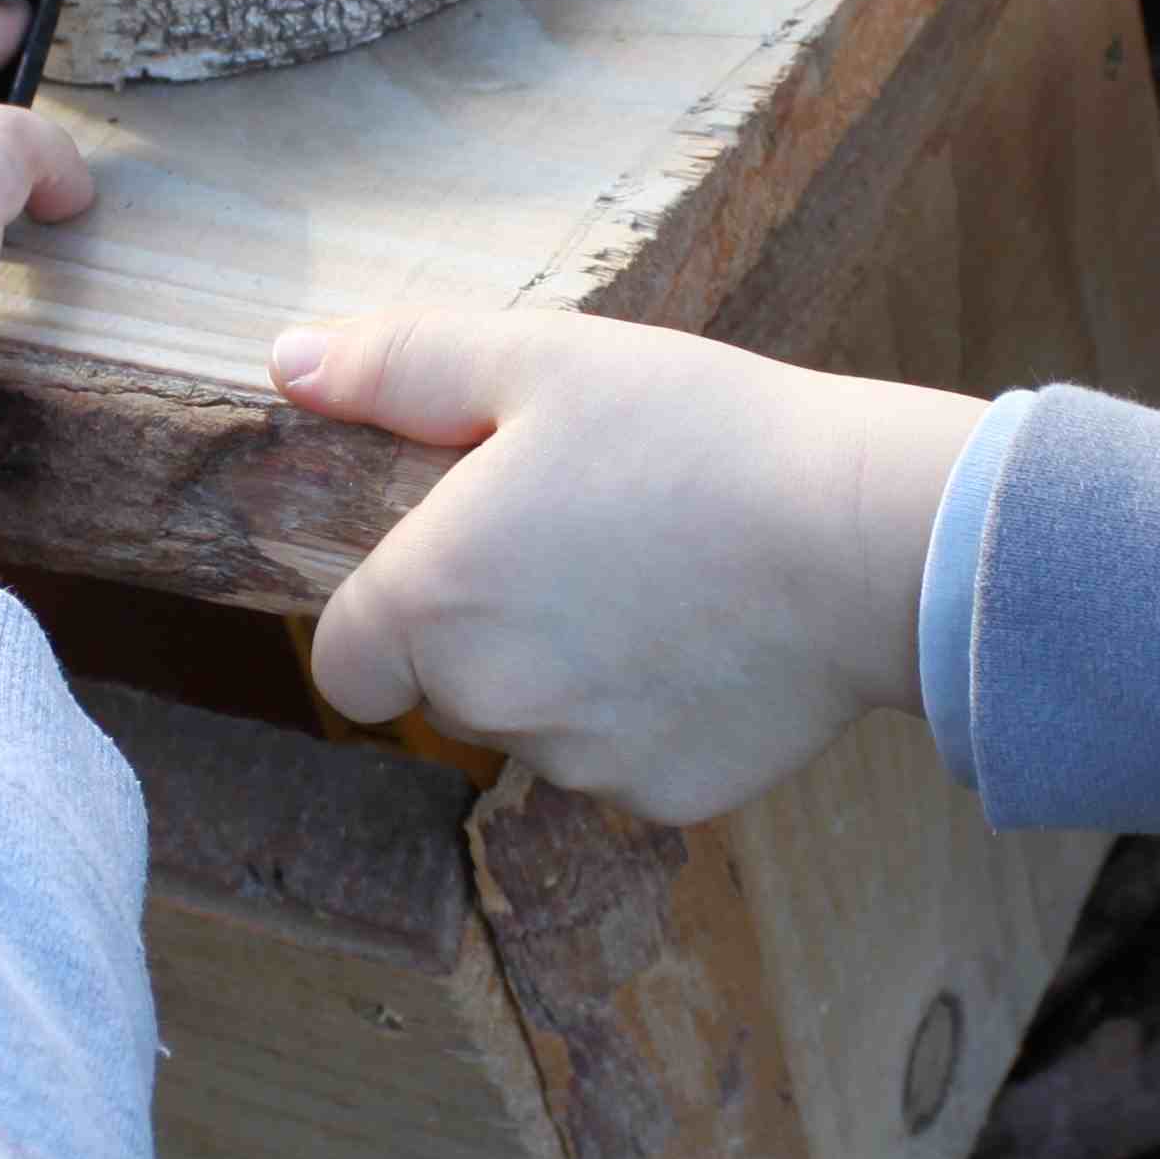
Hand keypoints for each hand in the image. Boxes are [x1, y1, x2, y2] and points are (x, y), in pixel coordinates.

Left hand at [270, 309, 984, 825]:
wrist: (870, 538)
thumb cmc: (702, 434)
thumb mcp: (540, 359)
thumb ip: (399, 365)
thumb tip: (289, 361)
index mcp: (432, 601)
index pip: (344, 664)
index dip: (385, 616)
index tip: (453, 564)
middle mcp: (488, 703)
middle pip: (447, 692)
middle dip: (490, 632)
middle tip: (585, 543)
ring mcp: (580, 763)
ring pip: (540, 730)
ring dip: (572, 676)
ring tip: (663, 582)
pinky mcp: (667, 798)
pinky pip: (629, 761)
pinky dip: (654, 714)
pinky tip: (714, 640)